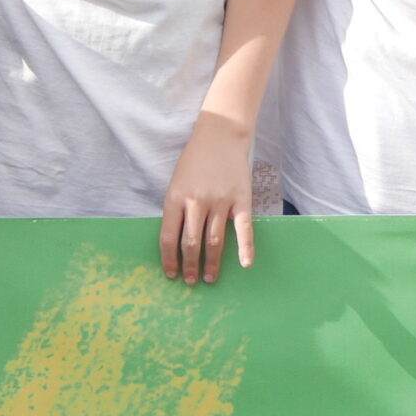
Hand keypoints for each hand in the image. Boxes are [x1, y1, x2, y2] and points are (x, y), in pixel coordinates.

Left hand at [160, 111, 254, 284]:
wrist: (220, 135)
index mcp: (175, 198)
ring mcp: (220, 201)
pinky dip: (246, 249)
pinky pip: (244, 229)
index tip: (171, 274)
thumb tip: (176, 243)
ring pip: (214, 240)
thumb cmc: (194, 161)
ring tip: (210, 278)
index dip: (169, 260)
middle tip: (191, 281)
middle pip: (191, 243)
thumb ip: (176, 210)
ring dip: (212, 263)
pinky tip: (245, 265)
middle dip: (190, 266)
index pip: (169, 237)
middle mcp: (197, 201)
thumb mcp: (176, 183)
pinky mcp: (241, 200)